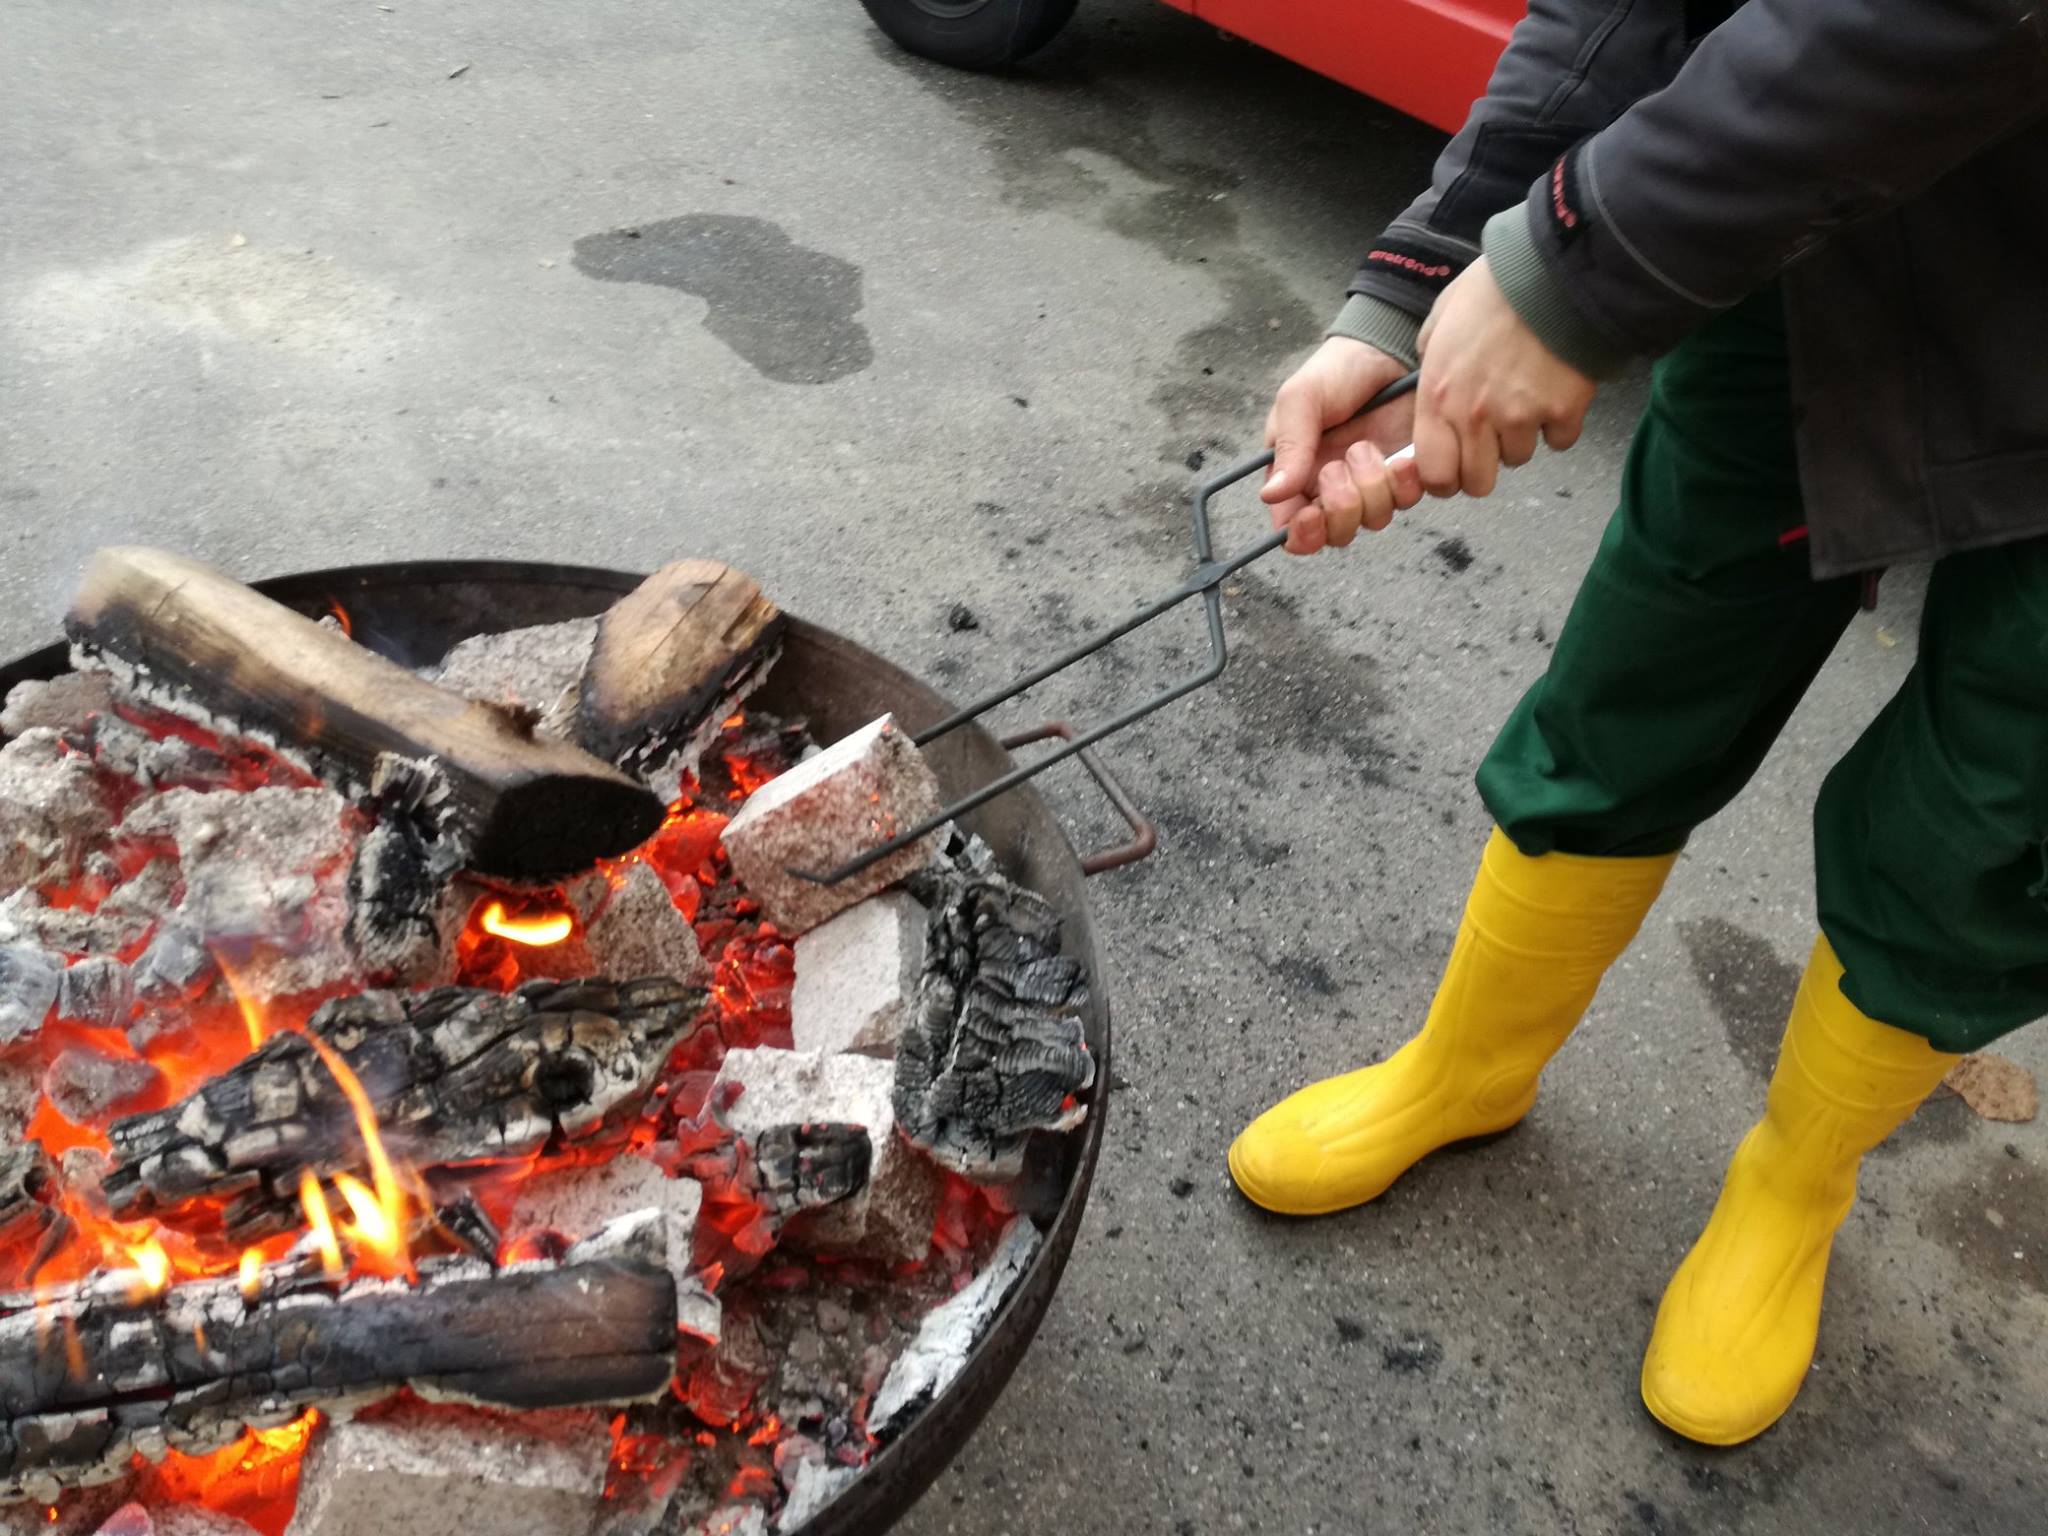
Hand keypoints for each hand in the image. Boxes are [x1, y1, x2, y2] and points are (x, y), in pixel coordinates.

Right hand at [1261, 338, 1421, 554]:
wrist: (1385, 351)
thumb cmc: (1335, 372)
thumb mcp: (1300, 401)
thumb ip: (1289, 448)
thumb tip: (1270, 495)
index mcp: (1295, 476)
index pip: (1293, 530)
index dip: (1302, 534)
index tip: (1311, 515)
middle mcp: (1331, 489)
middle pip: (1335, 533)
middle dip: (1341, 507)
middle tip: (1338, 468)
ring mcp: (1369, 485)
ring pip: (1372, 520)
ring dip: (1372, 487)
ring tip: (1366, 447)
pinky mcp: (1402, 477)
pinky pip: (1406, 501)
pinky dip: (1404, 482)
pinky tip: (1399, 455)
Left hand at [1413, 256, 1594, 497]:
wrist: (1553, 271)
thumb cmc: (1495, 288)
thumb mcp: (1441, 319)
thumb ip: (1430, 357)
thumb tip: (1432, 377)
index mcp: (1438, 396)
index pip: (1433, 473)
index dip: (1444, 477)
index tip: (1453, 466)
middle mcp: (1475, 416)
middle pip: (1477, 483)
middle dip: (1484, 466)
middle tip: (1492, 441)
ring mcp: (1520, 417)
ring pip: (1518, 459)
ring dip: (1521, 438)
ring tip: (1524, 398)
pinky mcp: (1563, 411)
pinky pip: (1560, 440)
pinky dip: (1560, 424)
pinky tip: (1554, 392)